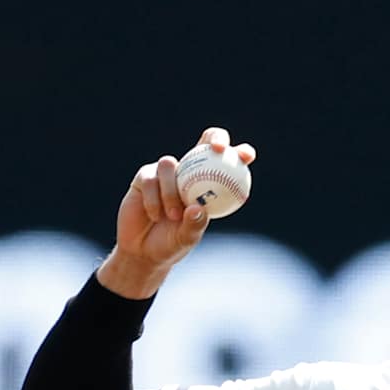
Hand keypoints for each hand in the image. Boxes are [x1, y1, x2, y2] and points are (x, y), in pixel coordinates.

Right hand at [97, 126, 257, 297]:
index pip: (227, 164)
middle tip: (220, 150)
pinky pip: (150, 179)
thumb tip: (198, 208)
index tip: (247, 155)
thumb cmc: (172, 244)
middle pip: (204, 144)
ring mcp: (166, 174)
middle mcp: (188, 174)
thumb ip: (194, 224)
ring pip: (170, 165)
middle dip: (216, 138)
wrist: (143, 251)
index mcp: (207, 187)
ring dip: (172, 192)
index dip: (240, 153)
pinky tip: (156, 215)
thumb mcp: (187, 238)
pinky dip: (154, 199)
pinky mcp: (145, 177)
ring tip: (173, 216)